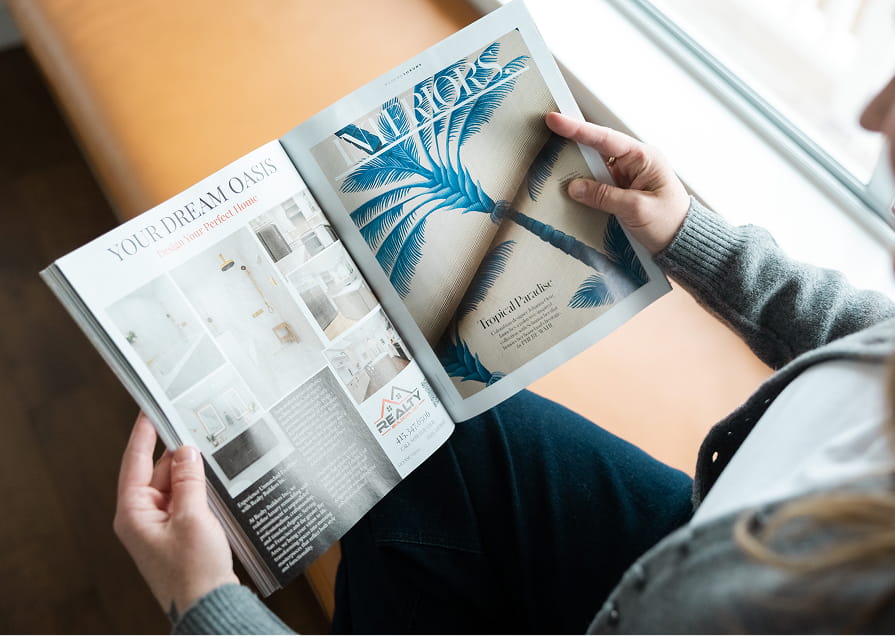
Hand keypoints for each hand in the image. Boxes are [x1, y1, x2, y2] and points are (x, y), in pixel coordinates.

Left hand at [114, 413, 238, 620]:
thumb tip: (185, 450)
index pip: (136, 462)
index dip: (144, 434)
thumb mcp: (193, 516)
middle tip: (196, 429)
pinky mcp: (178, 535)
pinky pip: (185, 502)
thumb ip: (188, 479)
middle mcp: (142, 519)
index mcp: (134, 513)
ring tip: (210, 457)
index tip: (150, 410)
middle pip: (157, 472)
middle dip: (177, 454)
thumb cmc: (193, 573)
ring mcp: (160, 528)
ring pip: (174, 486)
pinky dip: (198, 490)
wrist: (208, 607)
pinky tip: (213, 482)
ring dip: (191, 474)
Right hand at [546, 112, 689, 254]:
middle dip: (573, 144)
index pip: (606, 139)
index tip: (555, 120)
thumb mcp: (636, 209)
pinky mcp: (620, 191)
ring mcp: (626, 177)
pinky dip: (584, 187)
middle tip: (546, 134)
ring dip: (577, 170)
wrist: (682, 243)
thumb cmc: (670, 222)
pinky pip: (597, 185)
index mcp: (644, 158)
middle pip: (596, 149)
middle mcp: (634, 163)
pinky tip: (569, 190)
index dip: (578, 129)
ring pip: (594, 168)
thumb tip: (574, 187)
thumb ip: (604, 196)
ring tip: (553, 168)